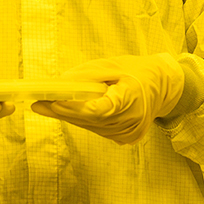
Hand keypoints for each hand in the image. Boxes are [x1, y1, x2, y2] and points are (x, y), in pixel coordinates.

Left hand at [32, 55, 184, 144]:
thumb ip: (87, 76)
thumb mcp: (113, 66)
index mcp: (131, 99)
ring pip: (91, 126)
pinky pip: (97, 128)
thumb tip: (60, 84)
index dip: (74, 108)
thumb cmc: (139, 71)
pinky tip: (65, 111)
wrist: (165, 87)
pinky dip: (82, 120)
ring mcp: (128, 133)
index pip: (98, 109)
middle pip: (90, 120)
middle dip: (62, 111)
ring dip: (69, 116)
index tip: (54, 102)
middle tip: (38, 103)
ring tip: (45, 106)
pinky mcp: (125, 137)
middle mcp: (130, 121)